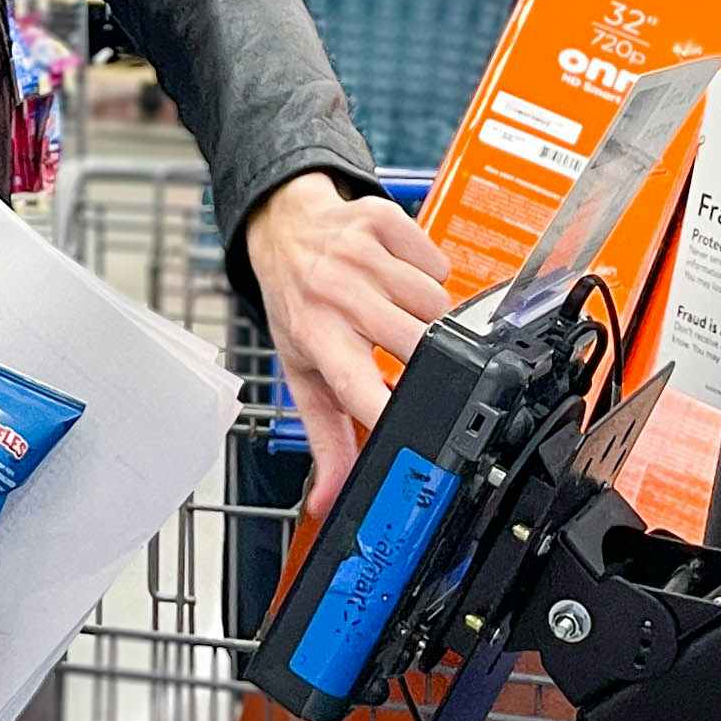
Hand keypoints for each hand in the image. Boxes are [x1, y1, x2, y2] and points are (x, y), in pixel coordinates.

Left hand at [241, 173, 456, 509]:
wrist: (282, 228)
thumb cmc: (297, 306)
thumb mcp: (302, 372)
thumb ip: (325, 440)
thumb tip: (331, 500)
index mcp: (316, 338)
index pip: (359, 386)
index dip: (390, 413)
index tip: (418, 440)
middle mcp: (336, 293)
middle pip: (418, 342)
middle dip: (426, 359)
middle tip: (407, 357)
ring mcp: (359, 253)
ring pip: (437, 304)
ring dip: (430, 317)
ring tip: (399, 315)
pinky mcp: (382, 220)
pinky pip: (438, 262)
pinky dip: (430, 275)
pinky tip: (401, 278)